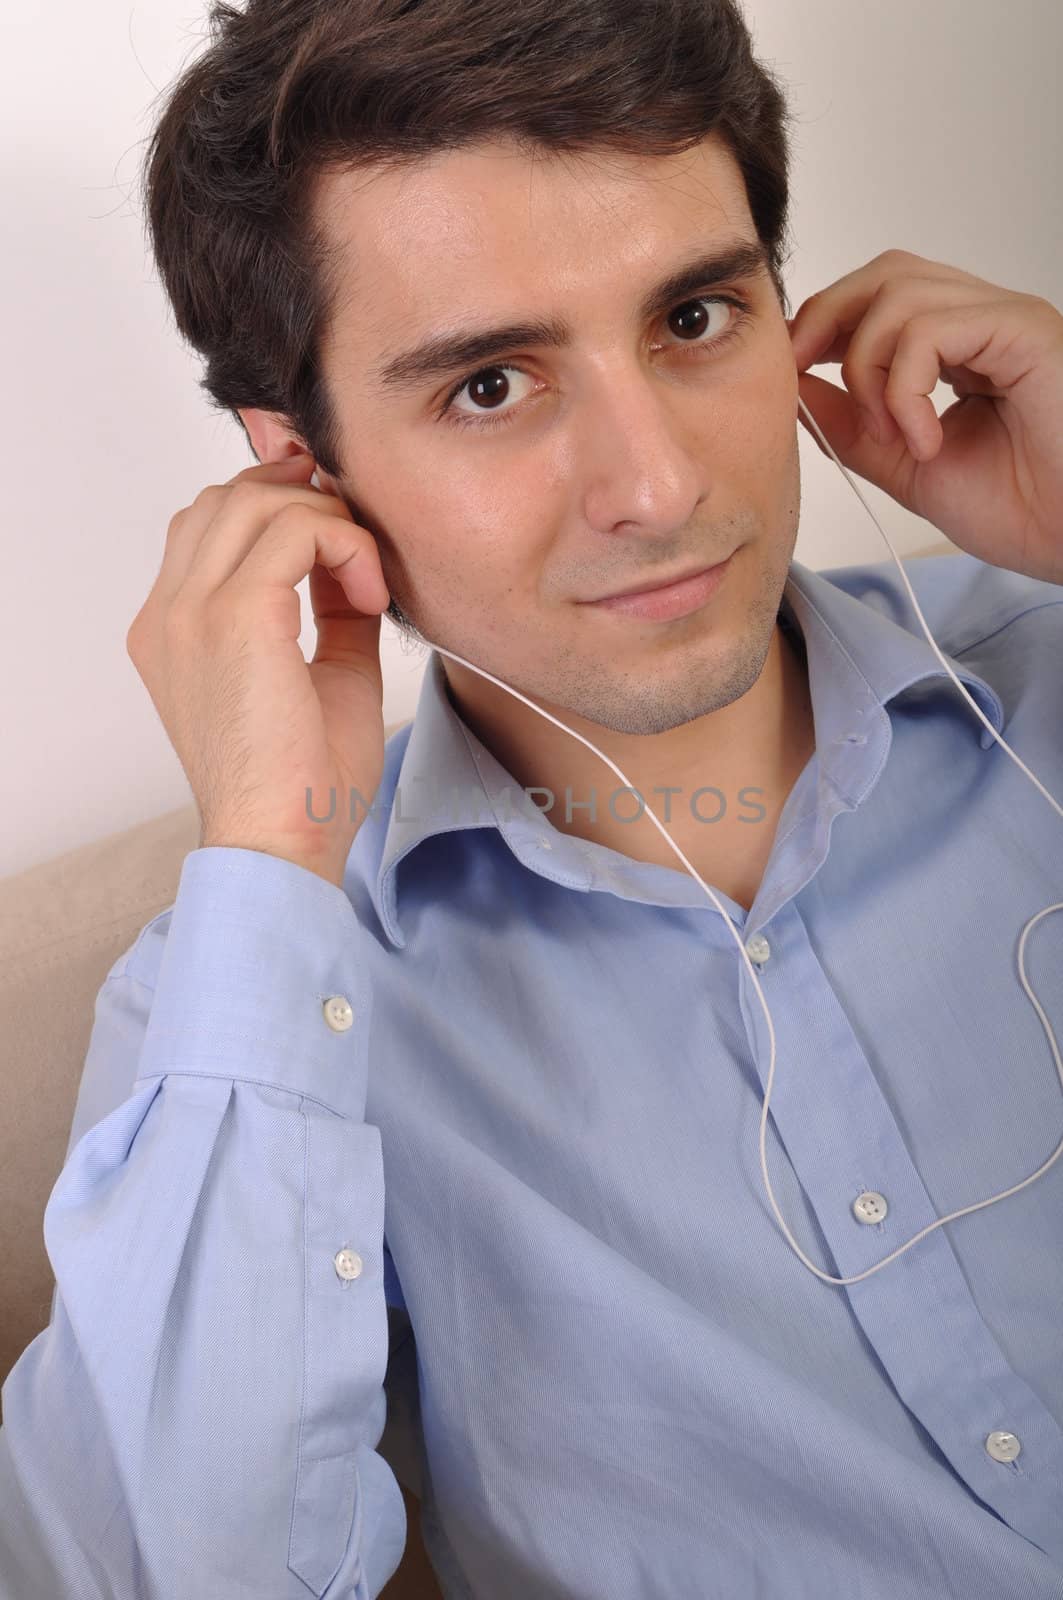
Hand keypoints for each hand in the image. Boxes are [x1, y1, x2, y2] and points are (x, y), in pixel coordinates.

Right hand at [126, 452, 391, 888]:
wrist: (282, 844)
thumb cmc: (300, 783)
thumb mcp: (322, 676)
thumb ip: (330, 612)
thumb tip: (354, 564)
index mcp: (172, 630)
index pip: (212, 526)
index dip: (282, 513)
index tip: (342, 548)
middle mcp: (169, 613)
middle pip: (230, 498)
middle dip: (306, 504)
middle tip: (360, 550)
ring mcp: (194, 611)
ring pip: (258, 501)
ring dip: (329, 523)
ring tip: (367, 581)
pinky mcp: (238, 616)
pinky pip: (297, 531)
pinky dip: (344, 545)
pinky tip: (370, 594)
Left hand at [787, 249, 1062, 584]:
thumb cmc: (1021, 508)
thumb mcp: (908, 466)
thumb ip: (853, 426)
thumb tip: (794, 385)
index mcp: (959, 347)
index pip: (876, 298)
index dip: (822, 326)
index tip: (792, 375)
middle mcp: (984, 321)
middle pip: (883, 274)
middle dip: (825, 322)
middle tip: (804, 382)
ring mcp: (1005, 319)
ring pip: (898, 294)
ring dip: (868, 369)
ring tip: (892, 435)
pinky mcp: (1024, 329)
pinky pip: (931, 329)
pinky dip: (904, 388)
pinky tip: (925, 439)